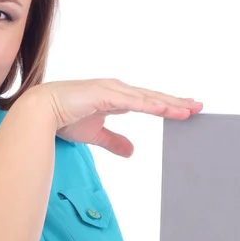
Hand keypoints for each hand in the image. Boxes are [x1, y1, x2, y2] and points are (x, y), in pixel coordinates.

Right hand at [30, 79, 202, 156]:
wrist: (41, 111)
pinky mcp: (105, 94)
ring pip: (147, 98)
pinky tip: (166, 109)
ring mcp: (112, 90)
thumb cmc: (64, 117)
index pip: (147, 101)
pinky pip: (133, 101)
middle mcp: (117, 90)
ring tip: (189, 109)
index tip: (185, 110)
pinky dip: (150, 105)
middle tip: (198, 107)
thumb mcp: (96, 134)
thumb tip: (132, 151)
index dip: (166, 106)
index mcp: (115, 97)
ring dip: (168, 104)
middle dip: (175, 102)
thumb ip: (114, 140)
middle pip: (152, 97)